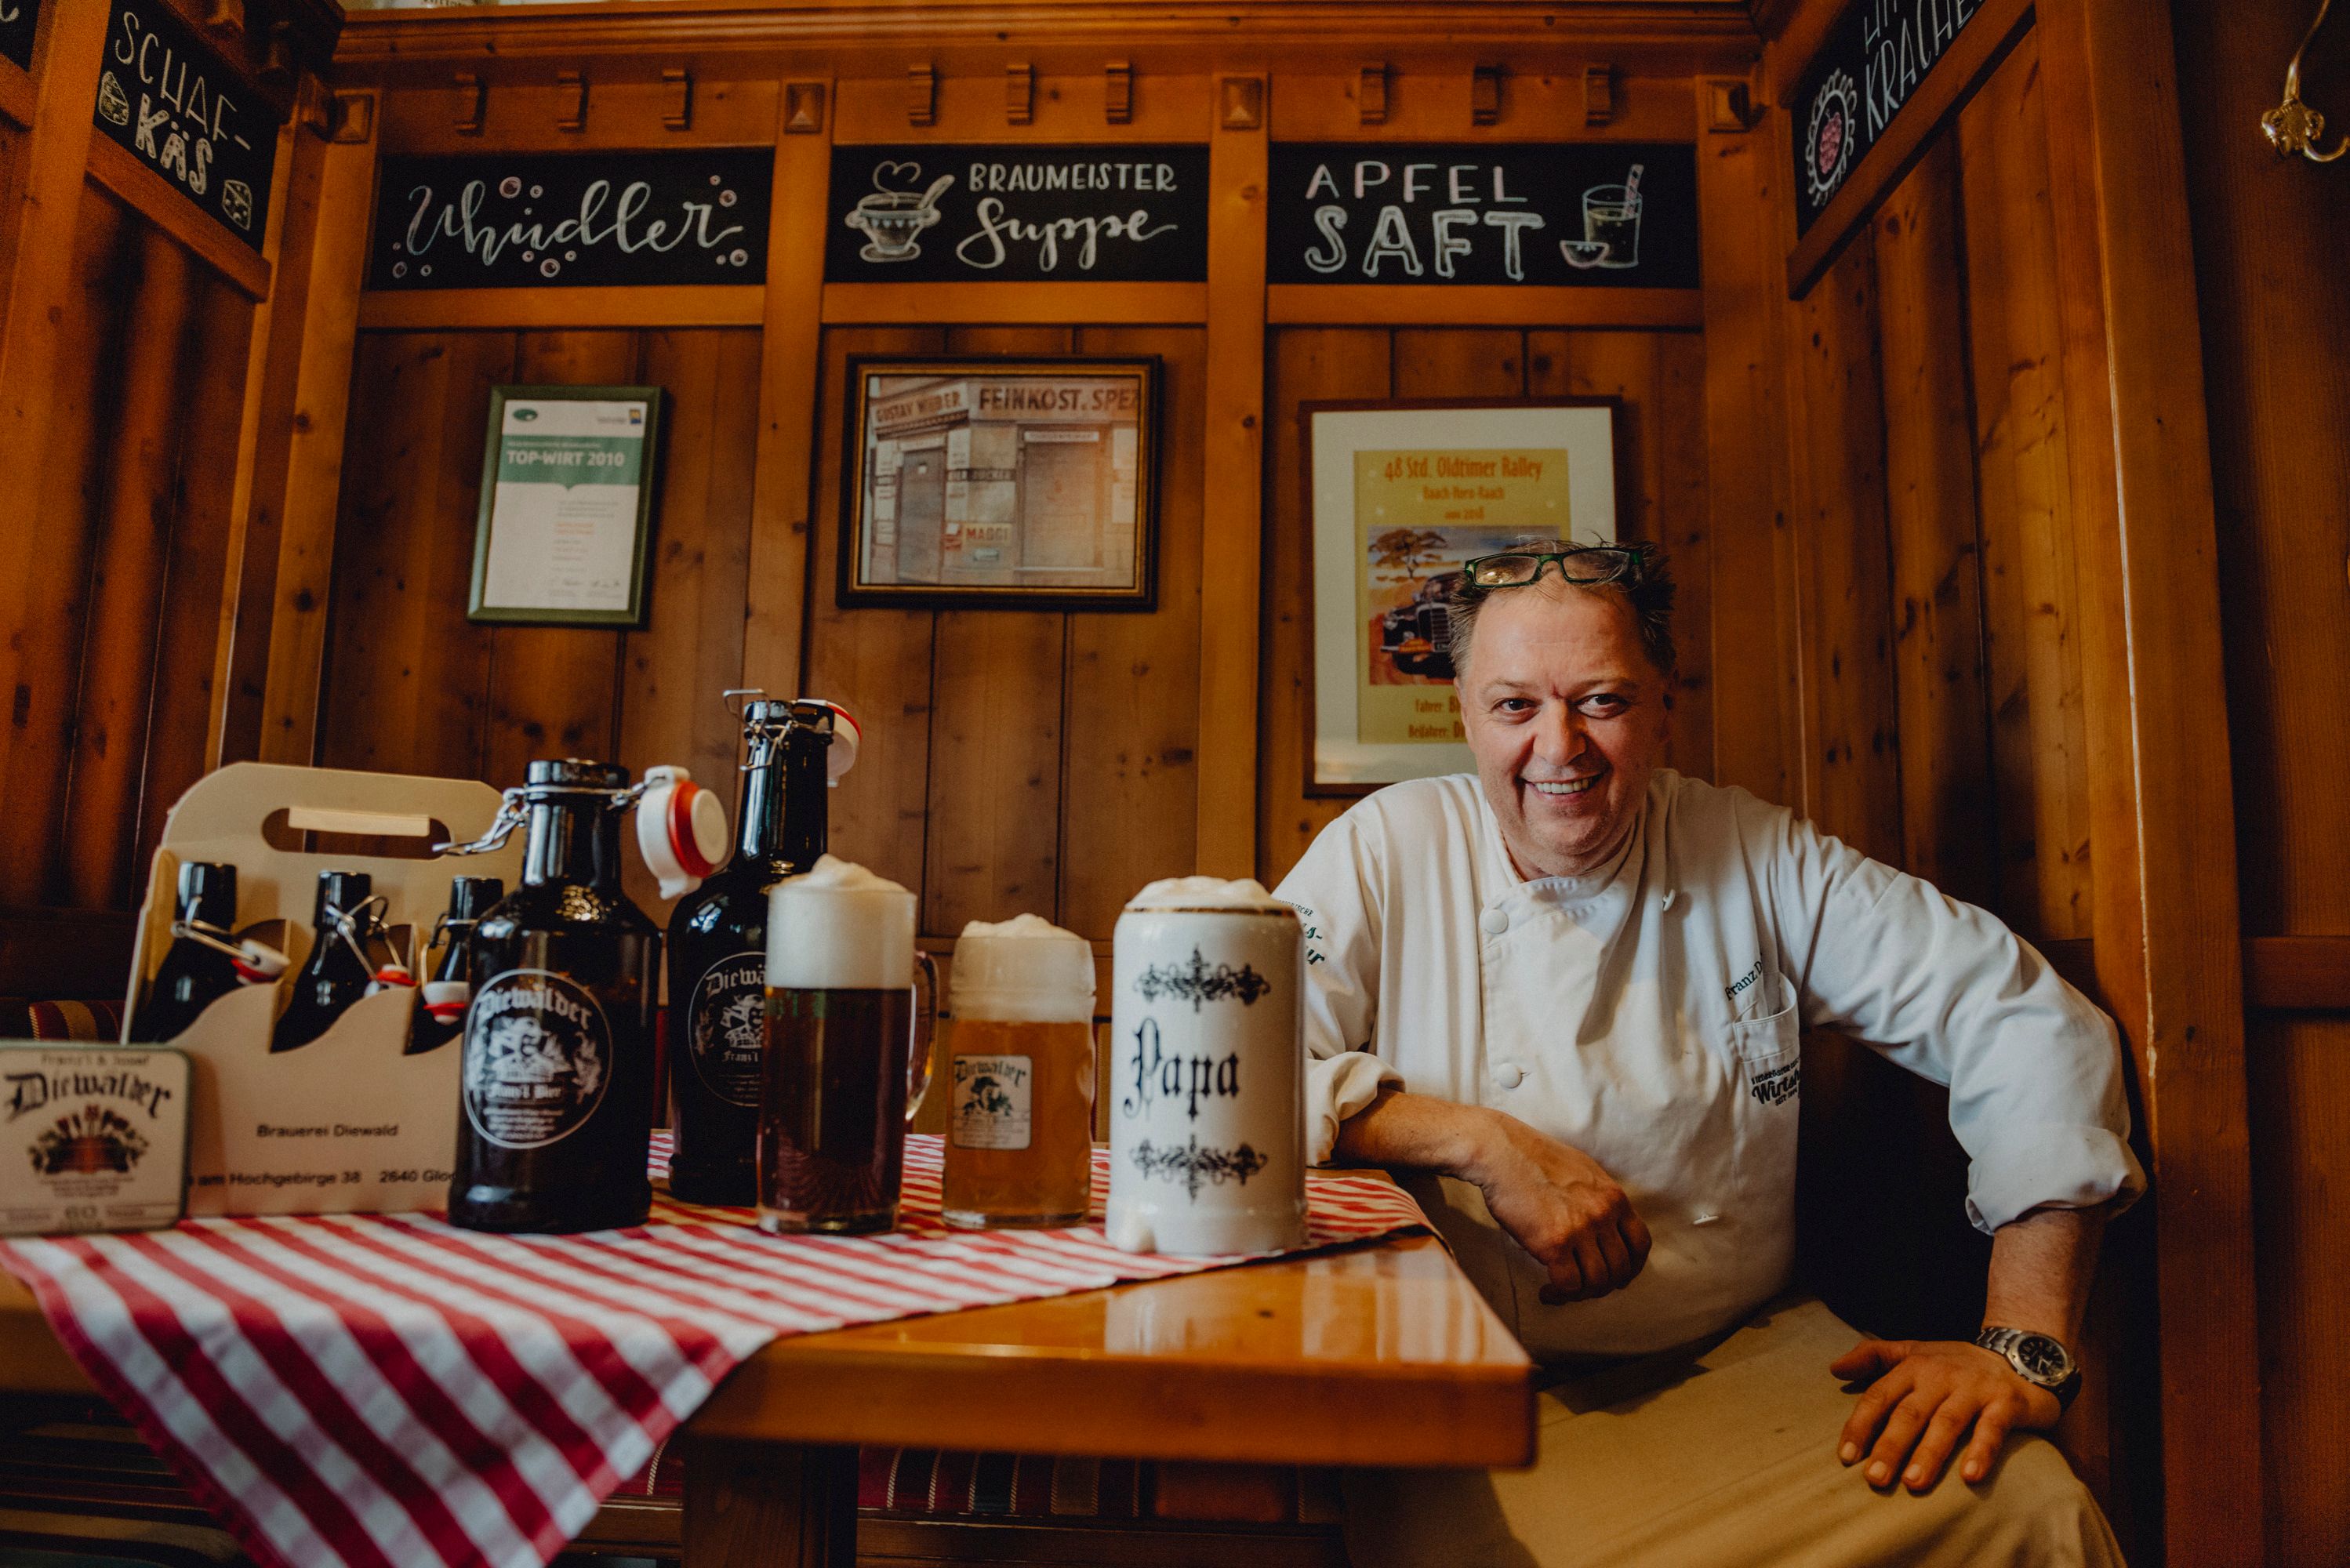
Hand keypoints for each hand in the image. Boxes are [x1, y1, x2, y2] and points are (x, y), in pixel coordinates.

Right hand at [1467, 1111, 1651, 1302]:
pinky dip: (1560, 1294)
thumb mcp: (1583, 1171)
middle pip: (1621, 1268)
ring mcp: (1580, 1229)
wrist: (1501, 1152)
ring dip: (1581, 1293)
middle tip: (1584, 1287)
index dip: (1633, 1267)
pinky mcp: (1554, 1243)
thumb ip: (1599, 1199)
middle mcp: (1603, 1214)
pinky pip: (1569, 1284)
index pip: (1641, 1244)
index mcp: (1613, 1197)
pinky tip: (1547, 1291)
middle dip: (1604, 1286)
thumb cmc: (1534, 1159)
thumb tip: (1603, 1226)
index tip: (1619, 1277)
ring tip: (1562, 1290)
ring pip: (1597, 1282)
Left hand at [1831, 1338, 2061, 1490]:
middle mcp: (1940, 1376)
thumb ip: (1873, 1356)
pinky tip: (1970, 1476)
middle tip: (1874, 1479)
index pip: (1879, 1397)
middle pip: (1909, 1413)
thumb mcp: (1913, 1352)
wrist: (2020, 1354)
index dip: (1861, 1426)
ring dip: (1929, 1454)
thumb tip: (1834, 1368)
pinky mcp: (2006, 1403)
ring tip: (1913, 1483)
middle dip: (1890, 1446)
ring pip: (1946, 1423)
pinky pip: (1992, 1429)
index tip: (1845, 1457)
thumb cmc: (1955, 1363)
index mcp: (1913, 1367)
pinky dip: (1981, 1451)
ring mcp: (1973, 1389)